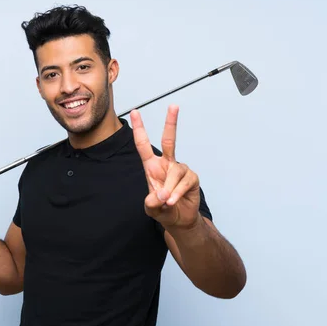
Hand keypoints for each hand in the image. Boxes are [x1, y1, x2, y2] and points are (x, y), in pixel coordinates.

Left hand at [130, 105, 200, 229]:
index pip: (143, 145)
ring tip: (167, 201)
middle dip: (171, 122)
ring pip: (174, 173)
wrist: (179, 219)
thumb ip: (151, 203)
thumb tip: (160, 195)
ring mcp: (180, 169)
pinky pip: (184, 182)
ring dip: (169, 189)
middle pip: (169, 140)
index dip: (139, 129)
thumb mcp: (151, 208)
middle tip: (173, 106)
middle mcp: (166, 164)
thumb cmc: (163, 209)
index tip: (135, 112)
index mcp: (152, 166)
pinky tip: (174, 200)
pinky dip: (177, 193)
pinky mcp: (191, 177)